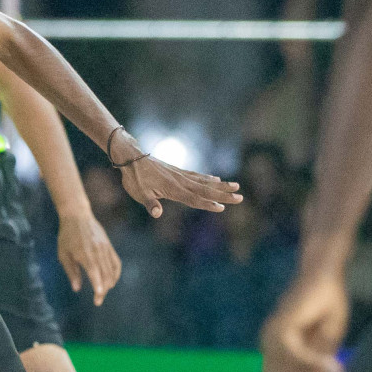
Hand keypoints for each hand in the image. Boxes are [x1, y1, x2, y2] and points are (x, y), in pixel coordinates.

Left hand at [56, 209, 121, 305]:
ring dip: (109, 284)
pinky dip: (116, 273)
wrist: (77, 216)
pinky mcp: (109, 246)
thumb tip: (77, 289)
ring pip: (112, 270)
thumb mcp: (63, 254)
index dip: (98, 288)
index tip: (98, 299)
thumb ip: (71, 272)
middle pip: (105, 275)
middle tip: (98, 300)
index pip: (95, 275)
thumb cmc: (66, 236)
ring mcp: (105, 248)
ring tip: (103, 292)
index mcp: (85, 254)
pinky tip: (112, 281)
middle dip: (103, 290)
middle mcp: (98, 252)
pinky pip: (116, 262)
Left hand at [117, 156, 241, 217]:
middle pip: (205, 190)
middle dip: (223, 195)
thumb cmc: (134, 178)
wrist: (131, 157)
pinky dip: (207, 178)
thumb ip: (150, 204)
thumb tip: (157, 213)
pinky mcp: (177, 171)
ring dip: (220, 185)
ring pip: (204, 181)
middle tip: (240, 197)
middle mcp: (180, 181)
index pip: (193, 199)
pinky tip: (216, 179)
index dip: (207, 204)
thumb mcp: (139, 193)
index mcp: (172, 189)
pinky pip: (196, 175)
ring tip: (236, 186)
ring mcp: (180, 175)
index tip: (222, 207)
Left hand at [260, 267, 352, 371]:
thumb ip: (324, 366)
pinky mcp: (282, 327)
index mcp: (276, 350)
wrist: (325, 278)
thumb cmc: (325, 307)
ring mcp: (272, 336)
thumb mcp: (328, 343)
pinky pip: (297, 355)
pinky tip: (334, 364)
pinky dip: (315, 362)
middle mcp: (269, 344)